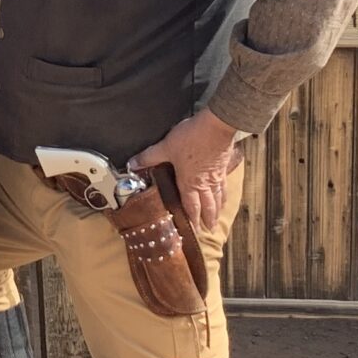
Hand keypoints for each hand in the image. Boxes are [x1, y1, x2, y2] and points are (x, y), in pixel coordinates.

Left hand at [130, 111, 243, 232]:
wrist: (216, 126)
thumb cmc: (191, 138)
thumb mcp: (166, 147)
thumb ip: (149, 157)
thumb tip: (132, 164)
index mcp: (189, 182)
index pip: (190, 206)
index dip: (192, 219)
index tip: (194, 231)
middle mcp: (204, 183)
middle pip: (208, 206)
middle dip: (207, 219)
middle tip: (208, 230)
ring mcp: (216, 176)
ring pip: (218, 198)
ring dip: (217, 210)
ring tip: (217, 219)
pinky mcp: (224, 167)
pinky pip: (225, 185)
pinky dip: (225, 194)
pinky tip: (224, 195)